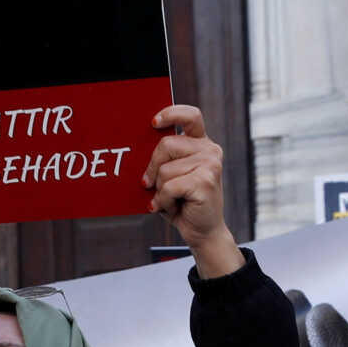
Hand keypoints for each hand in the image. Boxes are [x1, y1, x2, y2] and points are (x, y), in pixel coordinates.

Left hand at [143, 105, 240, 275]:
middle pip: (166, 145)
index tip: (153, 123)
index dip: (171, 114)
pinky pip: (169, 186)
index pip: (190, 116)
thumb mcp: (170, 176)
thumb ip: (162, 160)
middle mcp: (210, 150)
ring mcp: (211, 164)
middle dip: (153, 168)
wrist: (203, 232)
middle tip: (152, 185)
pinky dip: (164, 201)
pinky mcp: (206, 181)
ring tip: (171, 199)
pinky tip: (174, 207)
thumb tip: (136, 150)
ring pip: (165, 170)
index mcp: (201, 144)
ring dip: (160, 190)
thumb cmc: (182, 202)